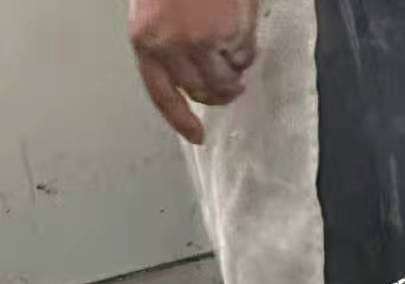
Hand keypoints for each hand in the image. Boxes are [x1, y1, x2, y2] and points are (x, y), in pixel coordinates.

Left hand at [128, 0, 259, 144]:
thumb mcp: (157, 9)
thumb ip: (165, 42)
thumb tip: (189, 80)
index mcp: (145, 39)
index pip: (162, 94)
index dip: (181, 120)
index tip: (197, 136)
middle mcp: (171, 45)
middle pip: (200, 91)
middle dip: (217, 93)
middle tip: (230, 85)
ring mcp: (202, 41)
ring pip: (225, 80)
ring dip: (234, 74)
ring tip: (236, 55)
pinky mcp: (229, 33)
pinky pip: (244, 58)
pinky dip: (246, 50)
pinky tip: (240, 28)